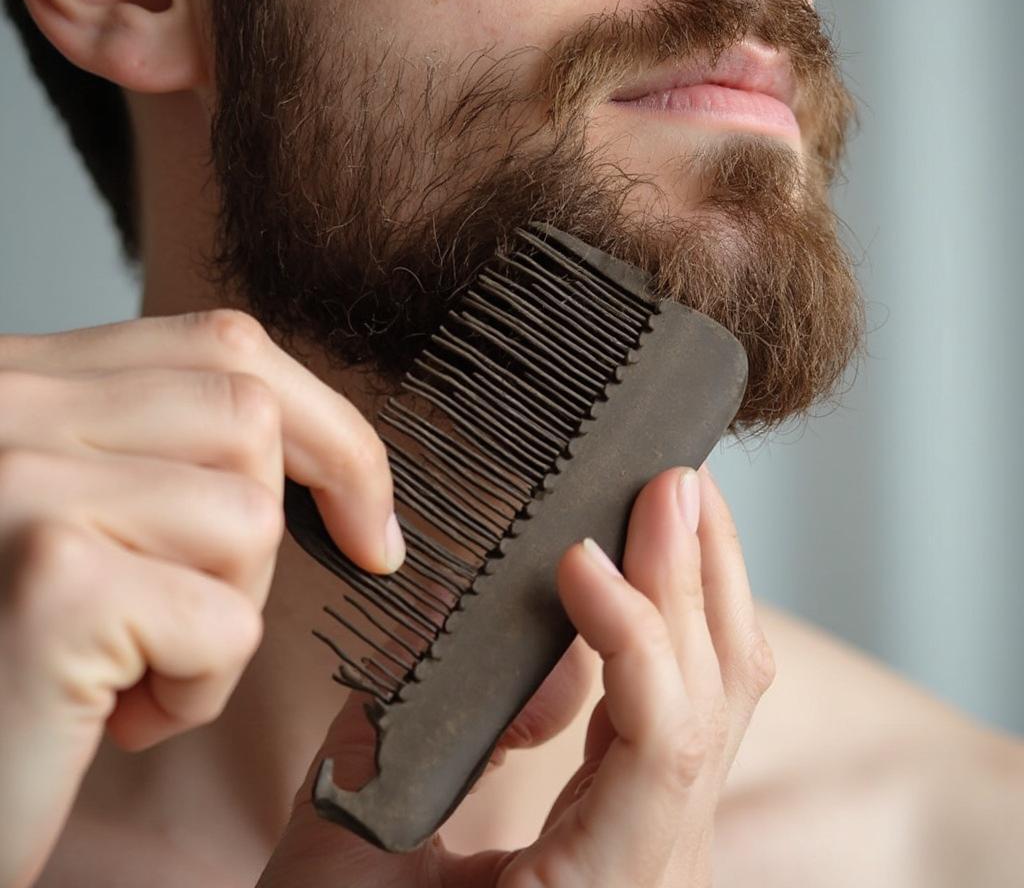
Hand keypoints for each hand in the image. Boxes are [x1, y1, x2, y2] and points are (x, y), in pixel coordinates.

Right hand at [0, 310, 397, 887]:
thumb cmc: (6, 659)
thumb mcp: (66, 515)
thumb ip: (152, 451)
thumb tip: (325, 461)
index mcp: (24, 379)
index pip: (223, 347)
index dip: (323, 424)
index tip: (364, 516)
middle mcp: (11, 407)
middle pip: (250, 418)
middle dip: (262, 536)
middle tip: (185, 613)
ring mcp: (25, 485)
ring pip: (250, 519)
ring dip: (222, 618)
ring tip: (129, 667)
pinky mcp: (54, 584)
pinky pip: (226, 623)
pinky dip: (196, 689)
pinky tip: (110, 716)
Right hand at [258, 464, 774, 886]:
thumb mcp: (351, 855)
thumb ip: (395, 734)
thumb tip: (441, 610)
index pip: (663, 741)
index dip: (636, 633)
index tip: (580, 555)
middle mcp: (657, 869)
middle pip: (714, 699)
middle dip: (694, 574)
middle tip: (670, 481)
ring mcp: (663, 843)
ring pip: (724, 696)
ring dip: (703, 585)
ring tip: (678, 500)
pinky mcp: (643, 817)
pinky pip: (689, 705)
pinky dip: (679, 622)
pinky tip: (651, 568)